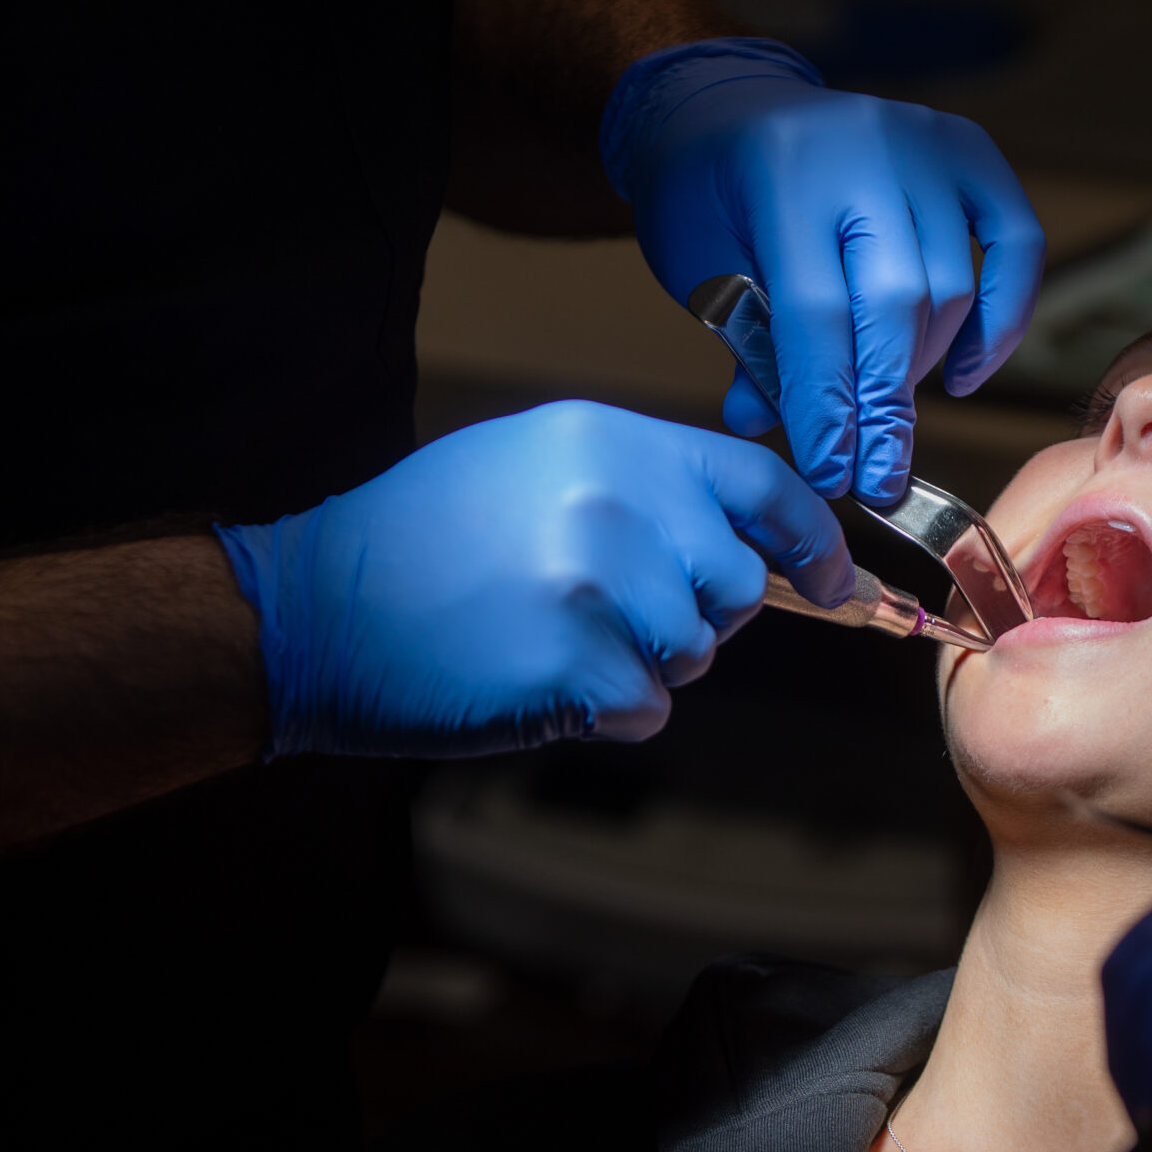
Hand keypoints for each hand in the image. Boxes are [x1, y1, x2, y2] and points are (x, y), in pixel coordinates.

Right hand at [216, 401, 852, 757]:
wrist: (314, 607)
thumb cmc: (424, 541)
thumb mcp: (536, 465)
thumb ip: (645, 490)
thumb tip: (753, 545)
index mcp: (612, 441)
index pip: (761, 483)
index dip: (812, 541)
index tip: (838, 582)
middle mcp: (617, 499)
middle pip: (735, 583)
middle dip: (692, 615)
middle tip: (602, 611)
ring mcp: (599, 582)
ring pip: (694, 652)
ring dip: (640, 665)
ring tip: (550, 634)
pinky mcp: (578, 662)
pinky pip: (647, 707)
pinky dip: (603, 711)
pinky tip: (535, 676)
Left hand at [602, 40, 1045, 502]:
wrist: (724, 105)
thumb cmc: (707, 195)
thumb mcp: (701, 267)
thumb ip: (747, 343)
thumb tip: (774, 428)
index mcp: (781, 175)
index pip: (817, 312)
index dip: (829, 405)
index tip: (834, 474)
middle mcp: (862, 148)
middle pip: (896, 303)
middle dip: (886, 405)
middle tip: (877, 475)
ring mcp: (923, 143)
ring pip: (952, 284)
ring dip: (925, 366)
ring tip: (888, 409)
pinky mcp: (968, 150)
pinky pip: (1016, 242)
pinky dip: (1002, 315)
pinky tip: (966, 371)